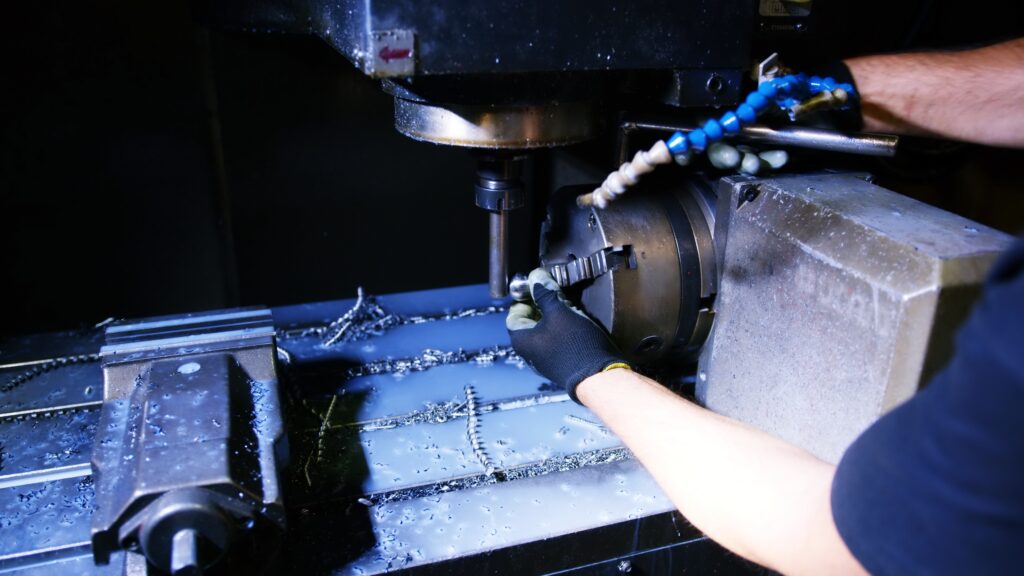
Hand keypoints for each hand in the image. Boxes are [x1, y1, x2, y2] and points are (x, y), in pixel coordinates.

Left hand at [506, 268, 627, 402]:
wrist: (599, 376)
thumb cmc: (574, 345)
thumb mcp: (559, 312)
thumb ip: (545, 294)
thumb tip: (535, 278)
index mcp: (521, 340)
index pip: (514, 313)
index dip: (524, 297)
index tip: (537, 286)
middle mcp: (530, 352)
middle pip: (530, 321)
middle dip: (542, 304)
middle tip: (555, 292)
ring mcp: (546, 358)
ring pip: (546, 330)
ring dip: (555, 315)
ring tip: (568, 304)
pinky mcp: (561, 362)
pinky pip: (557, 340)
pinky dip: (563, 328)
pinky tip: (576, 320)